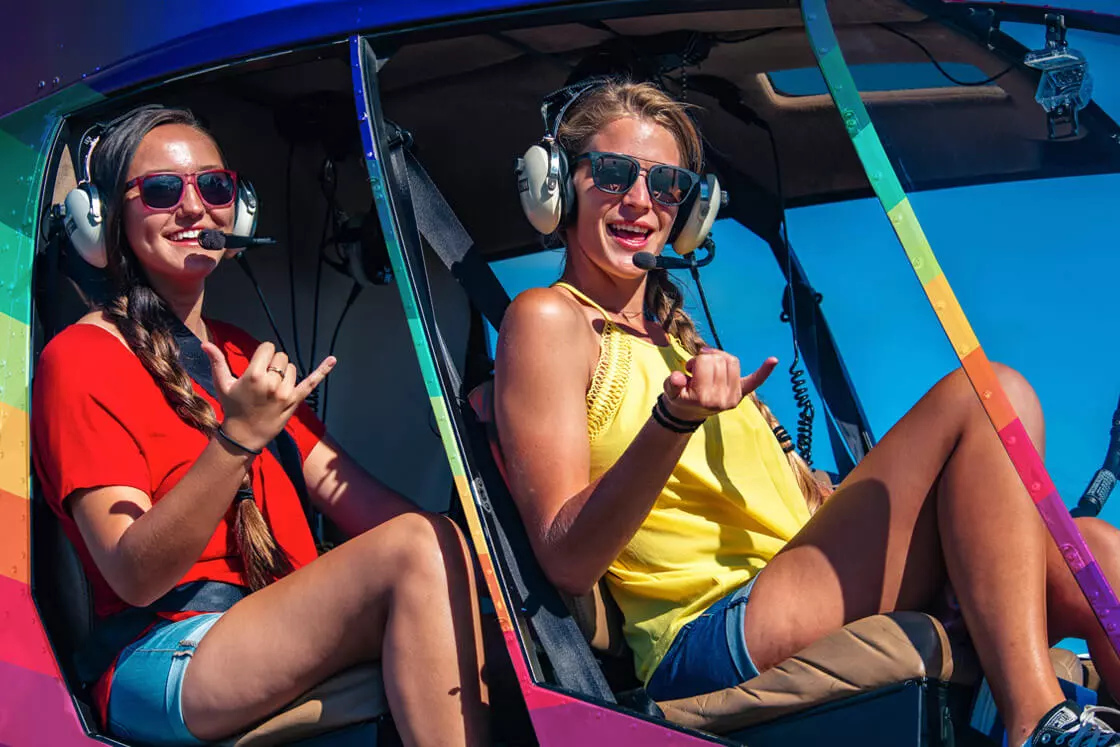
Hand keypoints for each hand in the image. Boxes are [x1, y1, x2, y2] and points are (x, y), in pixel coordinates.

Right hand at [202, 341, 335, 451]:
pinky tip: (333, 360)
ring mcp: (285, 392)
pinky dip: (323, 370)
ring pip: (292, 367)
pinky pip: (311, 382)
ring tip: (271, 388)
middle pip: (281, 356)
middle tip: (263, 379)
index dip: (263, 354)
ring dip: (284, 373)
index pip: (268, 348)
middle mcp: (272, 382)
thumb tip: (206, 344)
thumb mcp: (222, 384)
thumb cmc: (232, 407)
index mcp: (254, 375)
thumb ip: (217, 362)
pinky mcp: (296, 400)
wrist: (244, 435)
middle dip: (273, 363)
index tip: (258, 364)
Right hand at [662, 349, 776, 420]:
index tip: (689, 370)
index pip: (705, 362)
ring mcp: (733, 397)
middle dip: (706, 359)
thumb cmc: (679, 397)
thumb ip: (672, 383)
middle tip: (697, 370)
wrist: (688, 413)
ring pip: (731, 360)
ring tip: (709, 368)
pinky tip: (773, 360)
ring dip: (719, 358)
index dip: (695, 361)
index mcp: (704, 397)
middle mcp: (722, 399)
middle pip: (719, 360)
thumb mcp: (670, 391)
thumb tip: (678, 378)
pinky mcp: (741, 394)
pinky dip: (764, 370)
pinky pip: (755, 380)